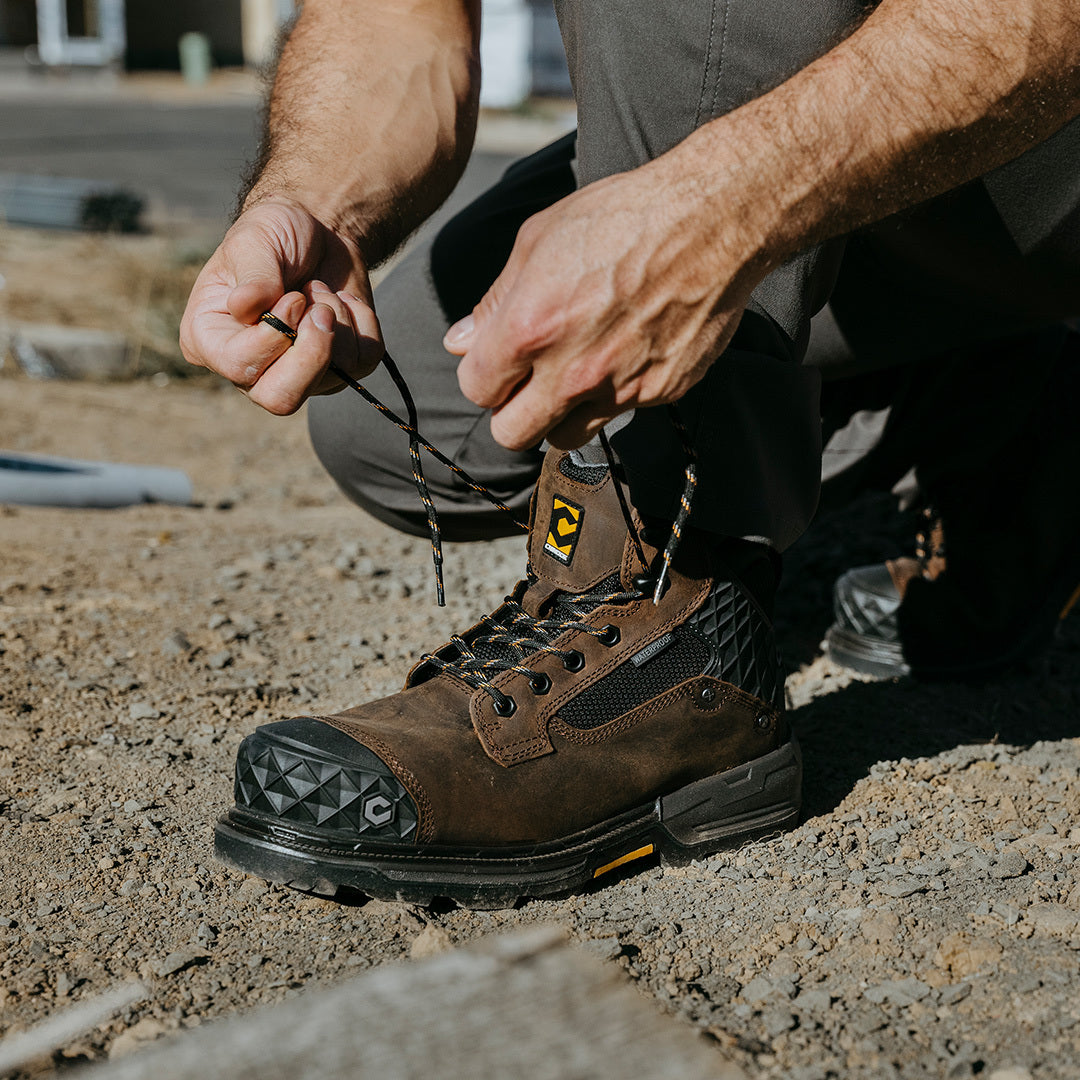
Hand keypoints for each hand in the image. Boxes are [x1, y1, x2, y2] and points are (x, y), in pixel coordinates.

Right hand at [180, 198, 382, 414]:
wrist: (316, 233)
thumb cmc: (274, 234)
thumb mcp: (255, 240)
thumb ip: (253, 276)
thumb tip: (245, 308)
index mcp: (211, 340)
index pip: (240, 367)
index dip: (276, 334)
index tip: (293, 295)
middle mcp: (249, 369)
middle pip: (281, 399)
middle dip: (312, 354)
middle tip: (321, 308)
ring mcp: (296, 375)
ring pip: (331, 378)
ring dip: (336, 322)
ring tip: (319, 289)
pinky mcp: (337, 370)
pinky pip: (362, 363)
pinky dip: (362, 324)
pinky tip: (342, 300)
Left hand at [445, 157, 763, 449]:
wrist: (712, 221)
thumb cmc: (623, 217)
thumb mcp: (539, 240)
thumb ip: (494, 303)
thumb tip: (460, 343)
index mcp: (530, 329)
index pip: (477, 391)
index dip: (484, 376)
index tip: (498, 362)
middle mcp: (571, 371)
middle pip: (512, 435)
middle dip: (512, 411)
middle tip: (528, 381)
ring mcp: (619, 388)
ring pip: (565, 437)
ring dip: (560, 415)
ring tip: (575, 375)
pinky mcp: (660, 393)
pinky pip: (621, 413)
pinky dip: (615, 393)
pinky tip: (627, 350)